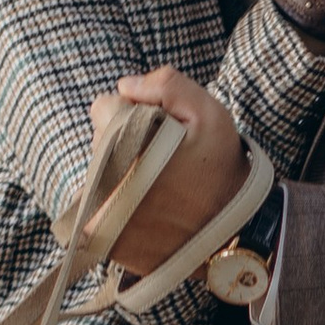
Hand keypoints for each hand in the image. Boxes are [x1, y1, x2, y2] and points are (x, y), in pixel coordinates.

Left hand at [90, 69, 252, 275]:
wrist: (230, 239)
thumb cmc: (220, 173)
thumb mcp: (210, 115)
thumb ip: (166, 85)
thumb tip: (124, 85)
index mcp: (126, 145)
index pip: (103, 107)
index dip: (133, 112)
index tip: (159, 131)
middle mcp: (104, 181)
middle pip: (98, 140)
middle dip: (125, 142)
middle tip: (163, 161)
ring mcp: (98, 213)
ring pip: (97, 170)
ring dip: (120, 170)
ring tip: (158, 186)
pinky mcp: (98, 238)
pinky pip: (94, 202)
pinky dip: (115, 200)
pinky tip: (146, 207)